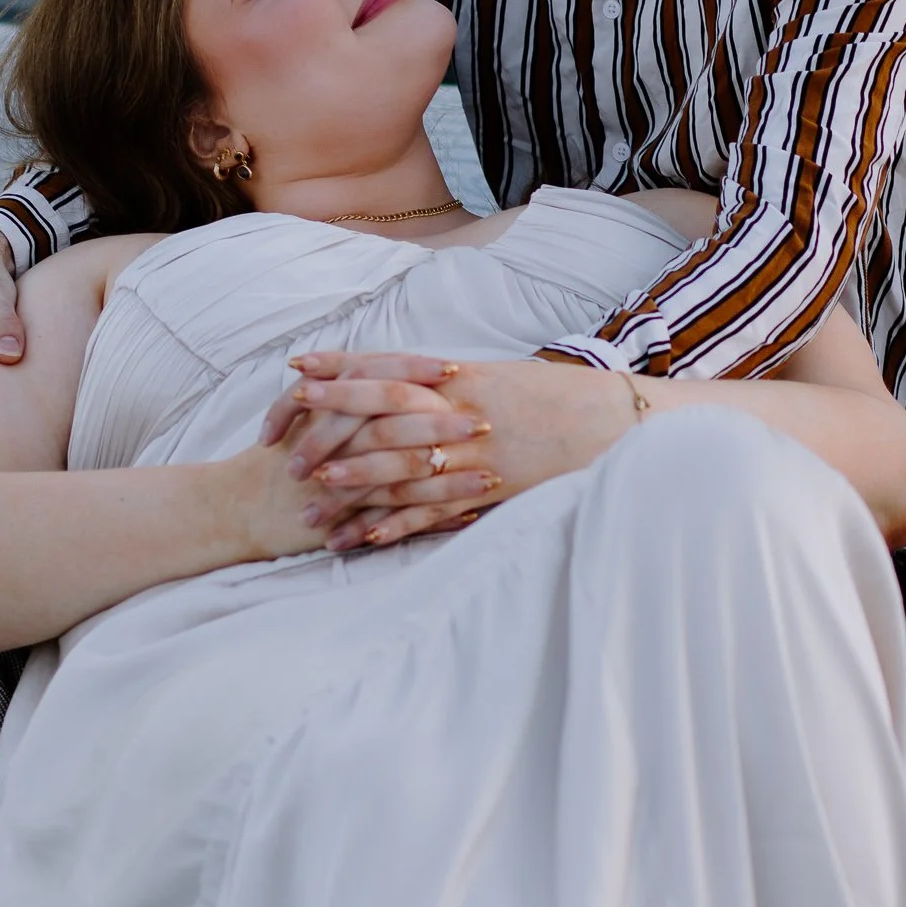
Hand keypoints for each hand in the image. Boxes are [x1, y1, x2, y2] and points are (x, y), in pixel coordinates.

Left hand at [266, 351, 632, 548]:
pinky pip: (437, 514)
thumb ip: (456, 385)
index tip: (297, 368)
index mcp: (462, 378)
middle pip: (384, 415)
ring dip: (356, 485)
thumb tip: (415, 383)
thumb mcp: (504, 379)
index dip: (340, 368)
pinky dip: (398, 527)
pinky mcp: (491, 492)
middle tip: (287, 440)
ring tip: (313, 497)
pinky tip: (364, 539)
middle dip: (332, 425)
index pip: (389, 367)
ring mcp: (476, 454)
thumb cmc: (561, 399)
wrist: (618, 424)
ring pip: (403, 469)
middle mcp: (463, 411)